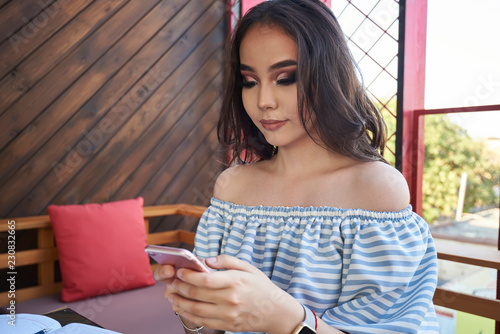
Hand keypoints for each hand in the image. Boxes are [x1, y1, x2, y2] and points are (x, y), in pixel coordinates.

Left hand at [168, 255, 302, 333]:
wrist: (276, 311)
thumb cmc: (261, 287)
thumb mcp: (248, 267)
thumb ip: (227, 260)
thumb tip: (206, 260)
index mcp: (235, 281)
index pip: (205, 279)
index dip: (188, 276)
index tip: (180, 271)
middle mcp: (231, 299)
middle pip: (197, 294)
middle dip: (180, 287)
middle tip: (172, 282)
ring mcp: (229, 314)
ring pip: (197, 310)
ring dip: (180, 303)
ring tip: (172, 296)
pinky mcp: (228, 325)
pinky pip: (204, 321)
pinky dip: (189, 316)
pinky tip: (182, 309)